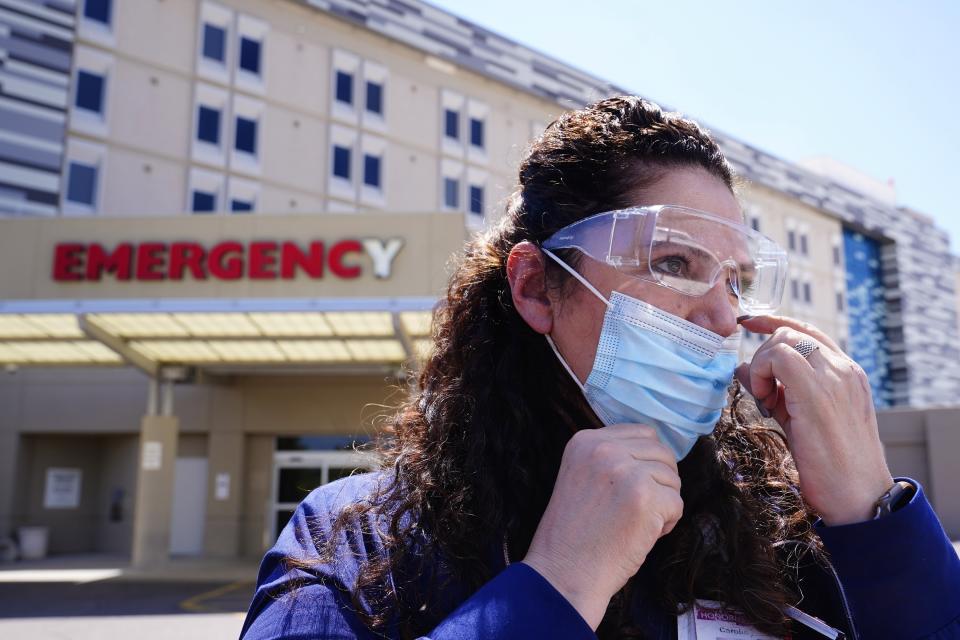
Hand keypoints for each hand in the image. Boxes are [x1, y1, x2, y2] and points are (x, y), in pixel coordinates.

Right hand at [522, 424, 681, 629]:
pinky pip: (677, 504)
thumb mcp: (581, 476)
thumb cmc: (573, 533)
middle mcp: (604, 449)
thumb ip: (611, 458)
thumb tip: (656, 454)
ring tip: (635, 524)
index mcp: (585, 441)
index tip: (630, 488)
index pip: (643, 433)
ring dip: (663, 504)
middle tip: (635, 510)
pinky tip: (641, 535)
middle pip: (662, 453)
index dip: (647, 463)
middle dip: (659, 483)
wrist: (563, 572)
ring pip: (672, 479)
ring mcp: (625, 471)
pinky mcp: (644, 497)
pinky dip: (666, 524)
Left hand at [736, 315, 893, 525]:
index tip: (750, 324)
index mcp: (847, 373)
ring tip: (767, 402)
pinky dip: (761, 374)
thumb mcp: (801, 419)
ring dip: (762, 367)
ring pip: (783, 340)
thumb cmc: (832, 466)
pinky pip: (778, 357)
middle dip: (764, 355)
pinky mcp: (817, 392)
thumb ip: (776, 392)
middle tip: (763, 395)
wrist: (859, 497)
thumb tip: (743, 369)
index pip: (809, 332)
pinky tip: (766, 402)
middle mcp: (844, 369)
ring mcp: (834, 377)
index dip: (776, 324)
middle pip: (791, 333)